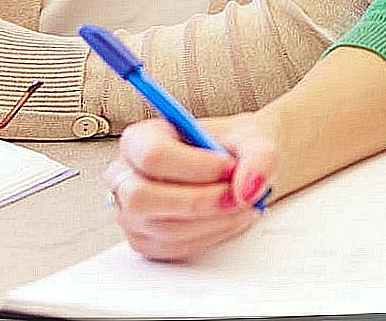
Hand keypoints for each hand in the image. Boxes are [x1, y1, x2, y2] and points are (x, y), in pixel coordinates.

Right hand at [105, 112, 277, 260]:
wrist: (237, 167)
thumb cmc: (234, 147)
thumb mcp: (254, 138)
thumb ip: (259, 157)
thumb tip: (247, 188)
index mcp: (140, 138)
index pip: (153, 155)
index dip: (195, 166)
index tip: (230, 167)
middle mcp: (126, 176)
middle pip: (144, 198)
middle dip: (199, 201)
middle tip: (236, 196)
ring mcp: (131, 212)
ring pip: (164, 228)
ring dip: (211, 222)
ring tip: (241, 206)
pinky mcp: (146, 240)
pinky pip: (173, 248)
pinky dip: (209, 236)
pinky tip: (229, 219)